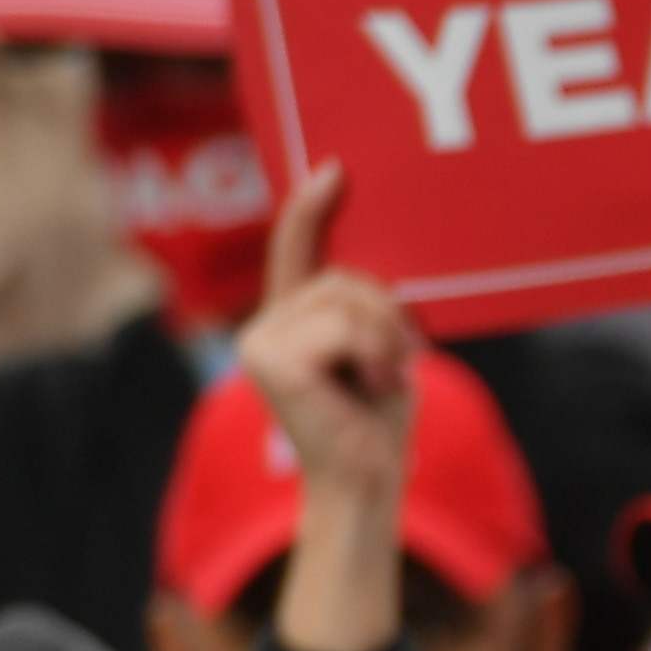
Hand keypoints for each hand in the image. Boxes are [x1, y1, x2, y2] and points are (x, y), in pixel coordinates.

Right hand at [239, 168, 422, 650]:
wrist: (365, 482)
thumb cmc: (375, 423)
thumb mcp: (379, 352)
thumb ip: (367, 311)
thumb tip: (385, 277)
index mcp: (292, 318)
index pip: (298, 248)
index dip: (312, 208)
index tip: (335, 169)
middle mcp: (265, 323)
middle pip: (347, 276)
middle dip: (388, 317)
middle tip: (390, 367)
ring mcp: (259, 338)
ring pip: (349, 298)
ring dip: (385, 340)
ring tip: (376, 381)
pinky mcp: (268, 356)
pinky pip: (344, 327)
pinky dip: (372, 356)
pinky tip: (365, 389)